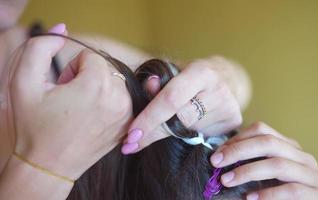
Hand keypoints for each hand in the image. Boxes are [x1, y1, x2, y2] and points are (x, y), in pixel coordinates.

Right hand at [7, 26, 130, 179]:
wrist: (49, 165)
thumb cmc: (35, 126)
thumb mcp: (24, 82)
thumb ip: (40, 47)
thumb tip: (63, 30)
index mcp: (97, 86)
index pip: (91, 55)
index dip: (72, 68)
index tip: (63, 87)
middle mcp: (119, 98)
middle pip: (106, 67)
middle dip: (87, 76)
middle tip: (70, 98)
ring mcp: (128, 113)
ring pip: (116, 81)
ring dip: (98, 88)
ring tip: (81, 107)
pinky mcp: (129, 124)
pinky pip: (124, 97)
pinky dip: (110, 100)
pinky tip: (93, 115)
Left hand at [121, 56, 242, 153]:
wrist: (227, 77)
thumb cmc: (192, 75)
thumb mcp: (175, 71)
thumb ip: (160, 80)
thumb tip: (148, 86)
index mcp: (201, 72)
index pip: (172, 98)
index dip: (149, 118)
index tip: (131, 134)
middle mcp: (218, 90)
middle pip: (181, 121)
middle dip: (153, 133)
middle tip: (130, 144)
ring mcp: (229, 108)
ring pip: (189, 132)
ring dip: (169, 134)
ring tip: (163, 126)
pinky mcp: (234, 122)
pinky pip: (202, 137)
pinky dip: (187, 136)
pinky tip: (186, 127)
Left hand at [210, 122, 317, 199]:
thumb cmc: (286, 191)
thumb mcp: (270, 172)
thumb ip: (254, 162)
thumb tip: (221, 157)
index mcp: (289, 146)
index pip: (261, 130)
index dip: (237, 138)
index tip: (218, 152)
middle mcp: (302, 156)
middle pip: (268, 143)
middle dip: (238, 151)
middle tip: (216, 162)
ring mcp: (311, 175)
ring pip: (277, 165)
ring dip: (247, 172)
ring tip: (227, 181)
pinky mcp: (315, 195)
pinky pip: (290, 191)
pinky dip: (267, 194)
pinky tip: (250, 198)